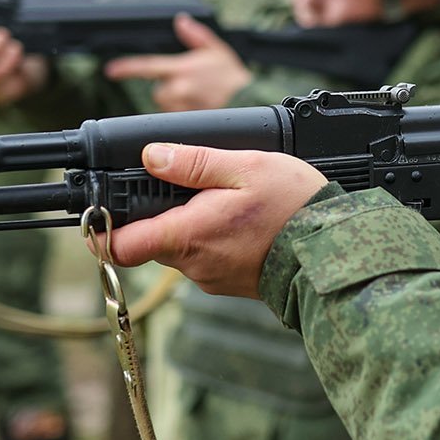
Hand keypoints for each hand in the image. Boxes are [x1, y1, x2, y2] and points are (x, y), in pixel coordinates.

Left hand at [104, 14, 251, 112]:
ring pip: (168, 108)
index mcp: (182, 68)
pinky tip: (199, 112)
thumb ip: (195, 36)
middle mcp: (180, 87)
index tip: (111, 70)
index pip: (147, 66)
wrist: (253, 98)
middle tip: (190, 89)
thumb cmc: (235, 76)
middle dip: (170, 92)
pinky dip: (185, 117)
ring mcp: (184, 106)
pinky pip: (178, 122)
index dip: (127, 68)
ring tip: (198, 101)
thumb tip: (182, 21)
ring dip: (177, 105)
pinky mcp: (190, 121)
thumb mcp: (216, 49)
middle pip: (159, 93)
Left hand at [110, 143, 328, 297]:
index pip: (119, 247)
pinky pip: (206, 258)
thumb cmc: (295, 207)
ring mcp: (211, 277)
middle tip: (189, 186)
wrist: (336, 250)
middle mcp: (193, 264)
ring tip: (226, 201)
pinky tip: (242, 222)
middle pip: (151, 240)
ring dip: (192, 224)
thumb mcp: (246, 167)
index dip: (103, 229)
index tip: (104, 210)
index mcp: (187, 235)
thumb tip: (151, 156)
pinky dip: (214, 239)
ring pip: (181, 247)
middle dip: (161, 213)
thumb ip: (194, 163)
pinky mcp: (230, 284)